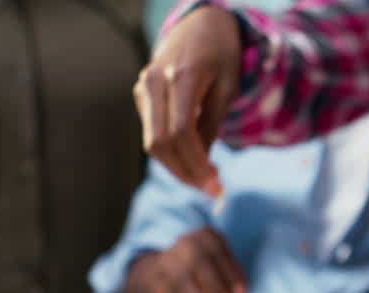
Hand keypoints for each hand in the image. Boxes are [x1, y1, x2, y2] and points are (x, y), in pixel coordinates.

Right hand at [122, 227, 246, 292]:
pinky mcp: (158, 281)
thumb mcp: (223, 265)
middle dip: (216, 288)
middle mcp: (186, 244)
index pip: (219, 252)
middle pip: (199, 263)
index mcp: (207, 235)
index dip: (232, 275)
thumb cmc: (208, 267)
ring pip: (182, 283)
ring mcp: (168, 261)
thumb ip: (231, 280)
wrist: (170, 268)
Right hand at [133, 5, 240, 196]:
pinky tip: (193, 160)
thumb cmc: (221, 55)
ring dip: (177, 167)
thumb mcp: (227, 89)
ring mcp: (143, 87)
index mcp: (181, 77)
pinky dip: (171, 152)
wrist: (201, 25)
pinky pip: (153, 132)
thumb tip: (202, 166)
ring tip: (204, 180)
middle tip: (211, 190)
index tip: (216, 185)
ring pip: (152, 142)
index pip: (180, 133)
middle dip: (185, 173)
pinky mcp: (141, 94)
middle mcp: (154, 81)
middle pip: (160, 143)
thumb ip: (212, 126)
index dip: (196, 164)